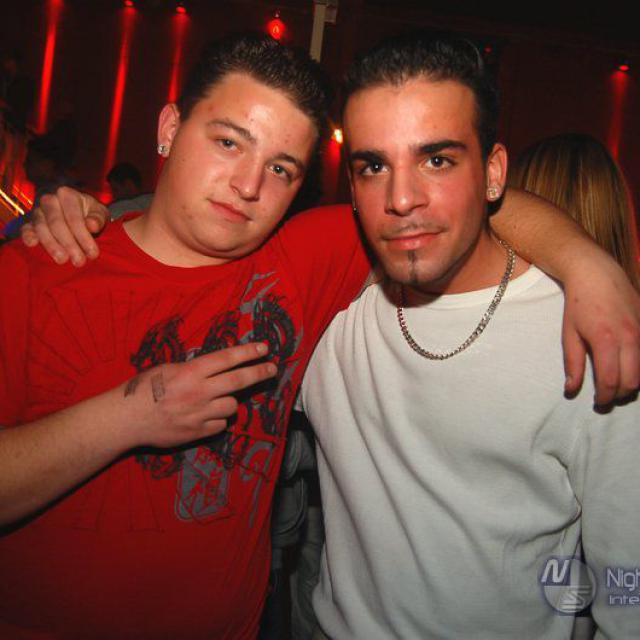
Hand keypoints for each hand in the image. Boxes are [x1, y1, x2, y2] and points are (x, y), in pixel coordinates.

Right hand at [20, 186, 108, 265]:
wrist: (78, 213)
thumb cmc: (90, 214)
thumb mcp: (99, 213)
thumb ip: (97, 218)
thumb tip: (91, 225)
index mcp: (67, 195)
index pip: (74, 218)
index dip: (83, 237)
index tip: (93, 253)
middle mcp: (50, 200)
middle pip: (57, 223)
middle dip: (69, 244)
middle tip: (79, 261)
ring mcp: (38, 211)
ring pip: (41, 227)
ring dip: (52, 245)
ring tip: (62, 260)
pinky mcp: (30, 223)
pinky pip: (26, 229)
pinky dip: (28, 236)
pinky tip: (32, 244)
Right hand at [120, 342, 276, 448]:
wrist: (126, 419)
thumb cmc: (142, 389)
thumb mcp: (168, 369)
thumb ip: (193, 370)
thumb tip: (214, 369)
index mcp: (191, 372)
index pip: (227, 359)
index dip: (248, 353)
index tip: (264, 348)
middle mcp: (200, 392)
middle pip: (239, 381)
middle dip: (259, 373)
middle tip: (272, 369)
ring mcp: (200, 414)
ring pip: (232, 406)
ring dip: (229, 401)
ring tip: (215, 399)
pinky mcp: (198, 433)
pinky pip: (220, 425)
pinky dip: (217, 420)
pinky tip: (204, 416)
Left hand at [562, 256, 639, 404]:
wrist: (596, 274)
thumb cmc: (578, 304)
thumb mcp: (570, 334)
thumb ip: (573, 364)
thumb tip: (571, 390)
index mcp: (606, 341)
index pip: (611, 381)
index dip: (605, 397)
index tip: (598, 403)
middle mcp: (630, 337)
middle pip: (633, 381)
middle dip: (621, 395)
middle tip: (608, 398)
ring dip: (633, 383)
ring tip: (617, 386)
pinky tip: (629, 368)